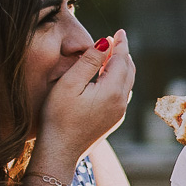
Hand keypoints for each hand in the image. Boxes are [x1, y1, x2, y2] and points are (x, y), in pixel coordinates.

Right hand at [38, 31, 134, 169]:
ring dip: (121, 67)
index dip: (120, 44)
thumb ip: (88, 62)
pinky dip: (118, 80)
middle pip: (128, 71)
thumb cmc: (57, 118)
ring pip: (127, 83)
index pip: (121, 60)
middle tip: (116, 40)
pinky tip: (107, 78)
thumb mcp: (69, 84)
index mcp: (112, 91)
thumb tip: (105, 42)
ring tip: (111, 55)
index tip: (120, 31)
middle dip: (123, 54)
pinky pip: (122, 95)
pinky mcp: (113, 121)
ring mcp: (119, 114)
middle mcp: (121, 103)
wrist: (59, 153)